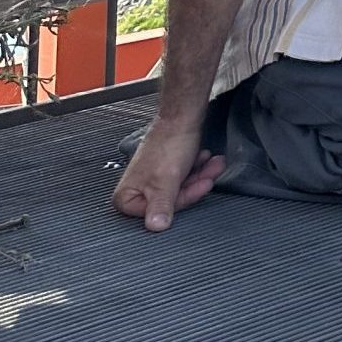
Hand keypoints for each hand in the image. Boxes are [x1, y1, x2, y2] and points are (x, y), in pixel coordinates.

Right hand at [111, 117, 224, 231]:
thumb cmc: (169, 144)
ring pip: (180, 187)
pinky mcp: (164, 168)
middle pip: (171, 199)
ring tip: (214, 163)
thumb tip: (156, 227)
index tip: (199, 187)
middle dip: (195, 185)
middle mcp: (136, 189)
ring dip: (200, 175)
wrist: (181, 114)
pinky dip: (196, 168)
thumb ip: (161, 205)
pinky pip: (182, 176)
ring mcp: (151, 178)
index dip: (182, 199)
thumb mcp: (165, 181)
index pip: (157, 212)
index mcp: (126, 196)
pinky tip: (205, 157)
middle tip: (211, 174)